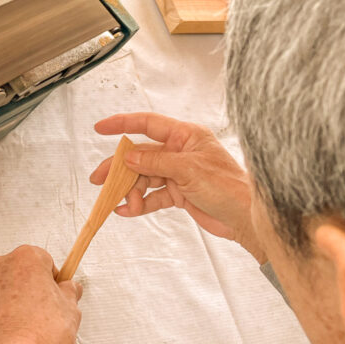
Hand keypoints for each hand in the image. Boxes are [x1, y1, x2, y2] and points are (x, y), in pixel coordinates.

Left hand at [0, 246, 81, 343]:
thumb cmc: (41, 332)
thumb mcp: (71, 308)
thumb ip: (71, 292)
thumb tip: (71, 288)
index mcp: (26, 257)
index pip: (47, 261)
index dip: (56, 280)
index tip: (61, 293)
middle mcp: (3, 266)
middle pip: (27, 272)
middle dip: (39, 288)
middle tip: (52, 309)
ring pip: (13, 288)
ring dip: (24, 300)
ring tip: (38, 324)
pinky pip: (2, 305)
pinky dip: (11, 313)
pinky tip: (23, 330)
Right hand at [92, 112, 264, 262]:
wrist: (246, 219)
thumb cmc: (228, 187)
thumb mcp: (188, 170)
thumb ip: (156, 162)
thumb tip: (128, 156)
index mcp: (185, 136)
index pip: (148, 124)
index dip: (122, 124)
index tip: (100, 127)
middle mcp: (179, 152)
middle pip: (140, 156)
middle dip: (119, 169)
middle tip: (98, 180)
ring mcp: (178, 173)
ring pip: (144, 178)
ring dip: (132, 192)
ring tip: (126, 206)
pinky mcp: (179, 193)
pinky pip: (152, 196)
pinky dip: (140, 204)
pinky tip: (127, 211)